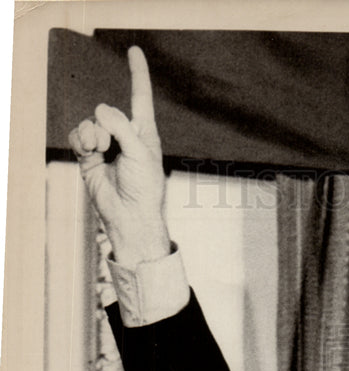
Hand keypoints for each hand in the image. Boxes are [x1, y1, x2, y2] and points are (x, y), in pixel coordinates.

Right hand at [68, 46, 169, 269]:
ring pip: (89, 122)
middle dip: (107, 126)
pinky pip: (77, 135)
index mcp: (145, 132)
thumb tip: (100, 111)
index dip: (138, 74)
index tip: (135, 51)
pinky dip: (80, 142)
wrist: (129, 216)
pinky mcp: (89, 156)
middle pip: (107, 111)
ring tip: (101, 152)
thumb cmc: (144, 188)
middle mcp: (125, 135)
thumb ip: (121, 126)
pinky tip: (88, 153)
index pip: (141, 96)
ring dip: (92, 135)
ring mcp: (106, 145)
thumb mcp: (140, 152)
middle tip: (114, 149)